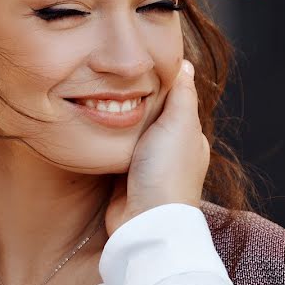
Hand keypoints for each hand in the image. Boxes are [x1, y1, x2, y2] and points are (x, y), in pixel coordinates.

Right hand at [105, 60, 209, 234]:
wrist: (144, 220)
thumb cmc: (167, 172)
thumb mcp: (179, 123)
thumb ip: (182, 94)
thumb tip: (185, 64)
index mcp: (189, 138)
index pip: (176, 102)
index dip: (160, 84)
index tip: (139, 66)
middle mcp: (170, 152)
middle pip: (151, 117)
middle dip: (134, 102)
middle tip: (112, 80)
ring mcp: (147, 166)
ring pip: (131, 134)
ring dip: (118, 122)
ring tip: (98, 98)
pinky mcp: (124, 179)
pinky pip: (115, 152)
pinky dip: (108, 142)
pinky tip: (95, 129)